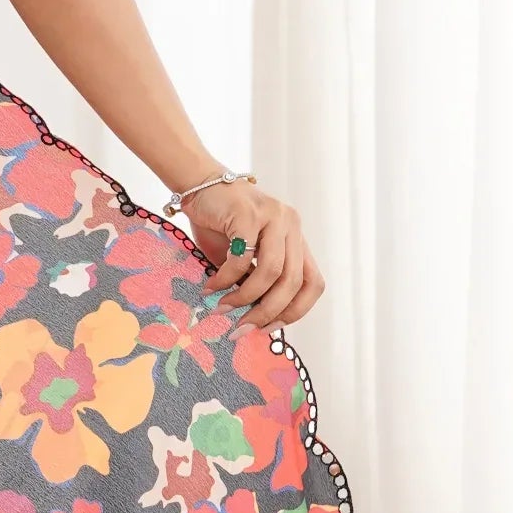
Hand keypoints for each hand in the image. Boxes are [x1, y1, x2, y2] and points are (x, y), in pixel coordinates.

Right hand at [181, 179, 324, 328]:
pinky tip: (211, 286)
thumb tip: (253, 321)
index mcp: (297, 238)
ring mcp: (273, 217)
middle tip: (242, 327)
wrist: (198, 185)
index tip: (270, 327)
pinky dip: (225, 279)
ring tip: (222, 307)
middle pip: (293, 282)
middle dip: (267, 312)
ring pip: (271, 272)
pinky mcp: (249, 213)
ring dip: (244, 297)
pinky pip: (242, 258)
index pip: (313, 283)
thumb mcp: (244, 258)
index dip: (296, 310)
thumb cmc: (220, 224)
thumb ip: (254, 281)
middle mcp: (292, 226)